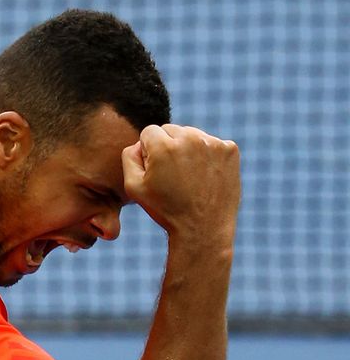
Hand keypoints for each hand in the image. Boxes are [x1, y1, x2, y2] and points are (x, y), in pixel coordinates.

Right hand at [121, 124, 240, 243]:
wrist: (203, 228)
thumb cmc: (165, 209)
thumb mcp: (133, 187)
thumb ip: (129, 156)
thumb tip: (140, 143)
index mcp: (163, 145)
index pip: (149, 132)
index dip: (148, 152)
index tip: (155, 171)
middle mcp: (189, 138)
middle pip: (171, 130)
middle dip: (168, 147)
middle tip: (172, 175)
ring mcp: (213, 142)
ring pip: (191, 135)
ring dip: (187, 149)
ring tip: (188, 177)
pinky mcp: (230, 150)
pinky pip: (211, 144)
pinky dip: (207, 156)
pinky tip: (204, 176)